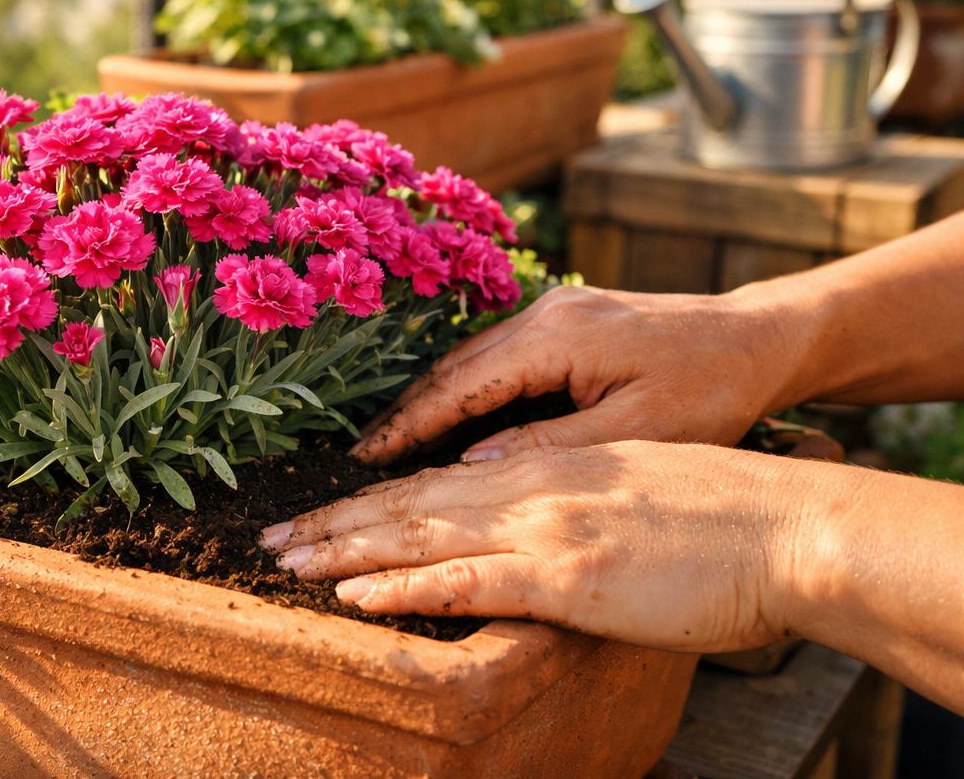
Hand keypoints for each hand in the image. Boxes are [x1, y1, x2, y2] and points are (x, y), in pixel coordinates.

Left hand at [262, 441, 840, 652]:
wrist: (790, 527)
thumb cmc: (727, 517)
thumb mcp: (634, 491)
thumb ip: (573, 502)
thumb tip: (534, 528)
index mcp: (548, 466)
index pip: (440, 482)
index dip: (375, 499)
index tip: (327, 513)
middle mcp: (531, 487)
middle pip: (410, 502)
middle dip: (335, 521)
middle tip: (270, 539)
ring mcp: (543, 528)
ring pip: (417, 534)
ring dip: (342, 550)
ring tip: (284, 562)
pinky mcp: (564, 576)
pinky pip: (462, 581)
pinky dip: (400, 588)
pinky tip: (352, 595)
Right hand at [352, 285, 805, 463]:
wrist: (764, 338)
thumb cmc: (714, 390)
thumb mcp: (636, 433)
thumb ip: (550, 446)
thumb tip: (469, 464)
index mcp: (557, 336)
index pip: (459, 385)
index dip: (408, 425)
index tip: (364, 460)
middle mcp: (545, 312)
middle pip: (453, 366)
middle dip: (404, 412)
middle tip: (359, 459)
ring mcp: (555, 309)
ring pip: (471, 359)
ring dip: (431, 400)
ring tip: (391, 446)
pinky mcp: (569, 318)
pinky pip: (498, 356)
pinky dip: (466, 389)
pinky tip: (450, 421)